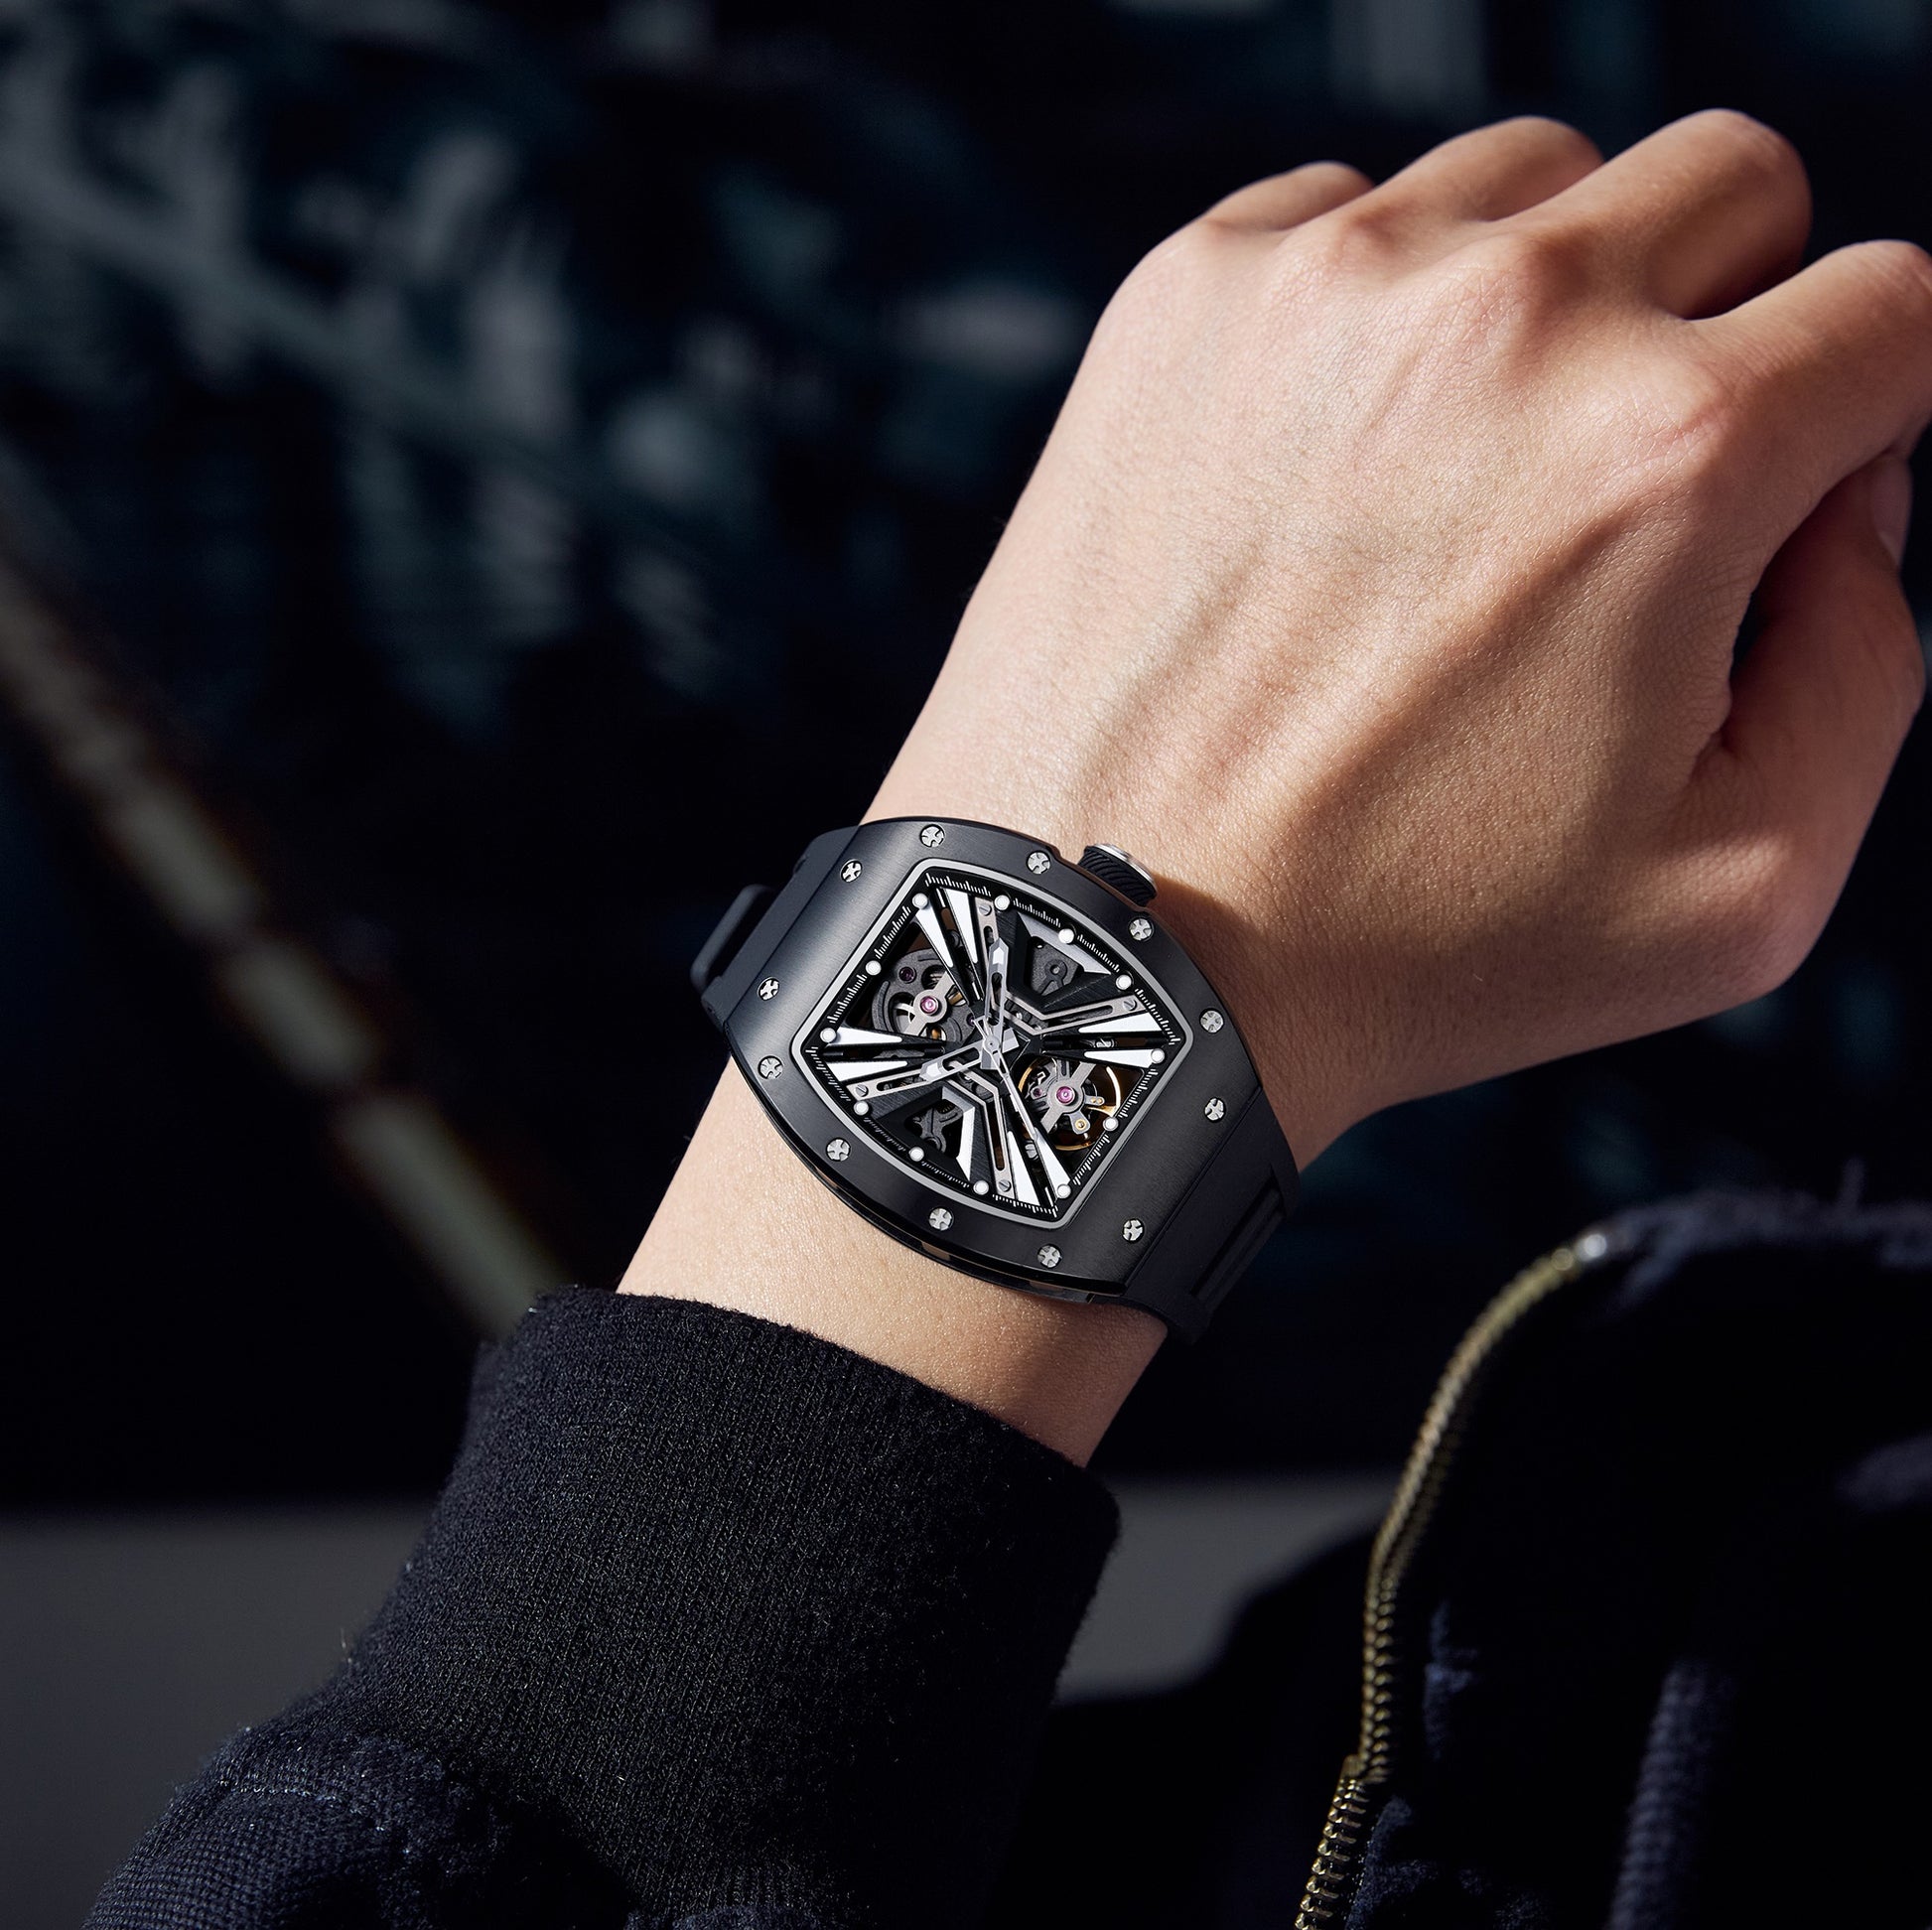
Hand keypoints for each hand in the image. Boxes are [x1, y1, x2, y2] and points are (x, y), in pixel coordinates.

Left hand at [872, 111, 1930, 1162]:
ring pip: (1537, 182)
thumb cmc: (1403, 949)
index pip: (1889, 310)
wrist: (1107, 947)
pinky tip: (1336, 462)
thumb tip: (1853, 498)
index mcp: (1672, 452)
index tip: (1781, 497)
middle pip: (1732, 186)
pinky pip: (1349, 210)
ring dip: (1552, 294)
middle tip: (1631, 485)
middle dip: (1731, 317)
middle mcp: (1506, 322)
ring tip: (1469, 479)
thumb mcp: (1739, 889)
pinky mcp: (1183, 298)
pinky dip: (1377, 308)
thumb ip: (1868, 664)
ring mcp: (1326, 288)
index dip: (1864, 411)